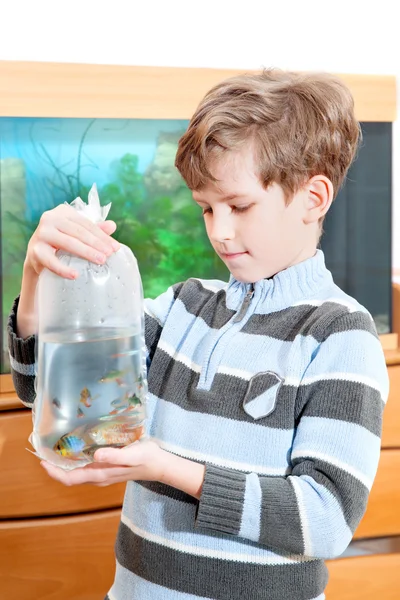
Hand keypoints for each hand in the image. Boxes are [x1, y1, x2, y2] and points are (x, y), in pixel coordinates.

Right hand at [26, 203, 119, 279]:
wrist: (37, 256)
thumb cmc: (61, 242)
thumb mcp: (77, 234)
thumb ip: (94, 230)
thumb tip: (112, 225)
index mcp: (63, 212)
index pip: (86, 224)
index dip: (102, 236)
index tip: (115, 248)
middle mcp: (50, 219)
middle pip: (79, 232)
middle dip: (96, 244)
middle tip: (109, 255)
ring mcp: (41, 234)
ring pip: (68, 243)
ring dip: (86, 252)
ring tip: (100, 261)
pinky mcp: (35, 250)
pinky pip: (51, 261)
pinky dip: (63, 269)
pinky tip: (75, 275)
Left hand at [40, 440, 165, 486]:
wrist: (159, 465)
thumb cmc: (146, 459)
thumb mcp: (132, 455)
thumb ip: (114, 455)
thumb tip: (96, 455)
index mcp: (101, 474)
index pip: (71, 478)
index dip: (54, 472)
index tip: (42, 461)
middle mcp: (99, 477)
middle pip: (70, 476)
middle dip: (55, 467)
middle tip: (44, 451)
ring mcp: (103, 474)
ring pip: (77, 473)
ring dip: (64, 464)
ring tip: (55, 449)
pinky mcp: (107, 468)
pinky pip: (85, 468)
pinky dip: (76, 461)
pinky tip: (76, 449)